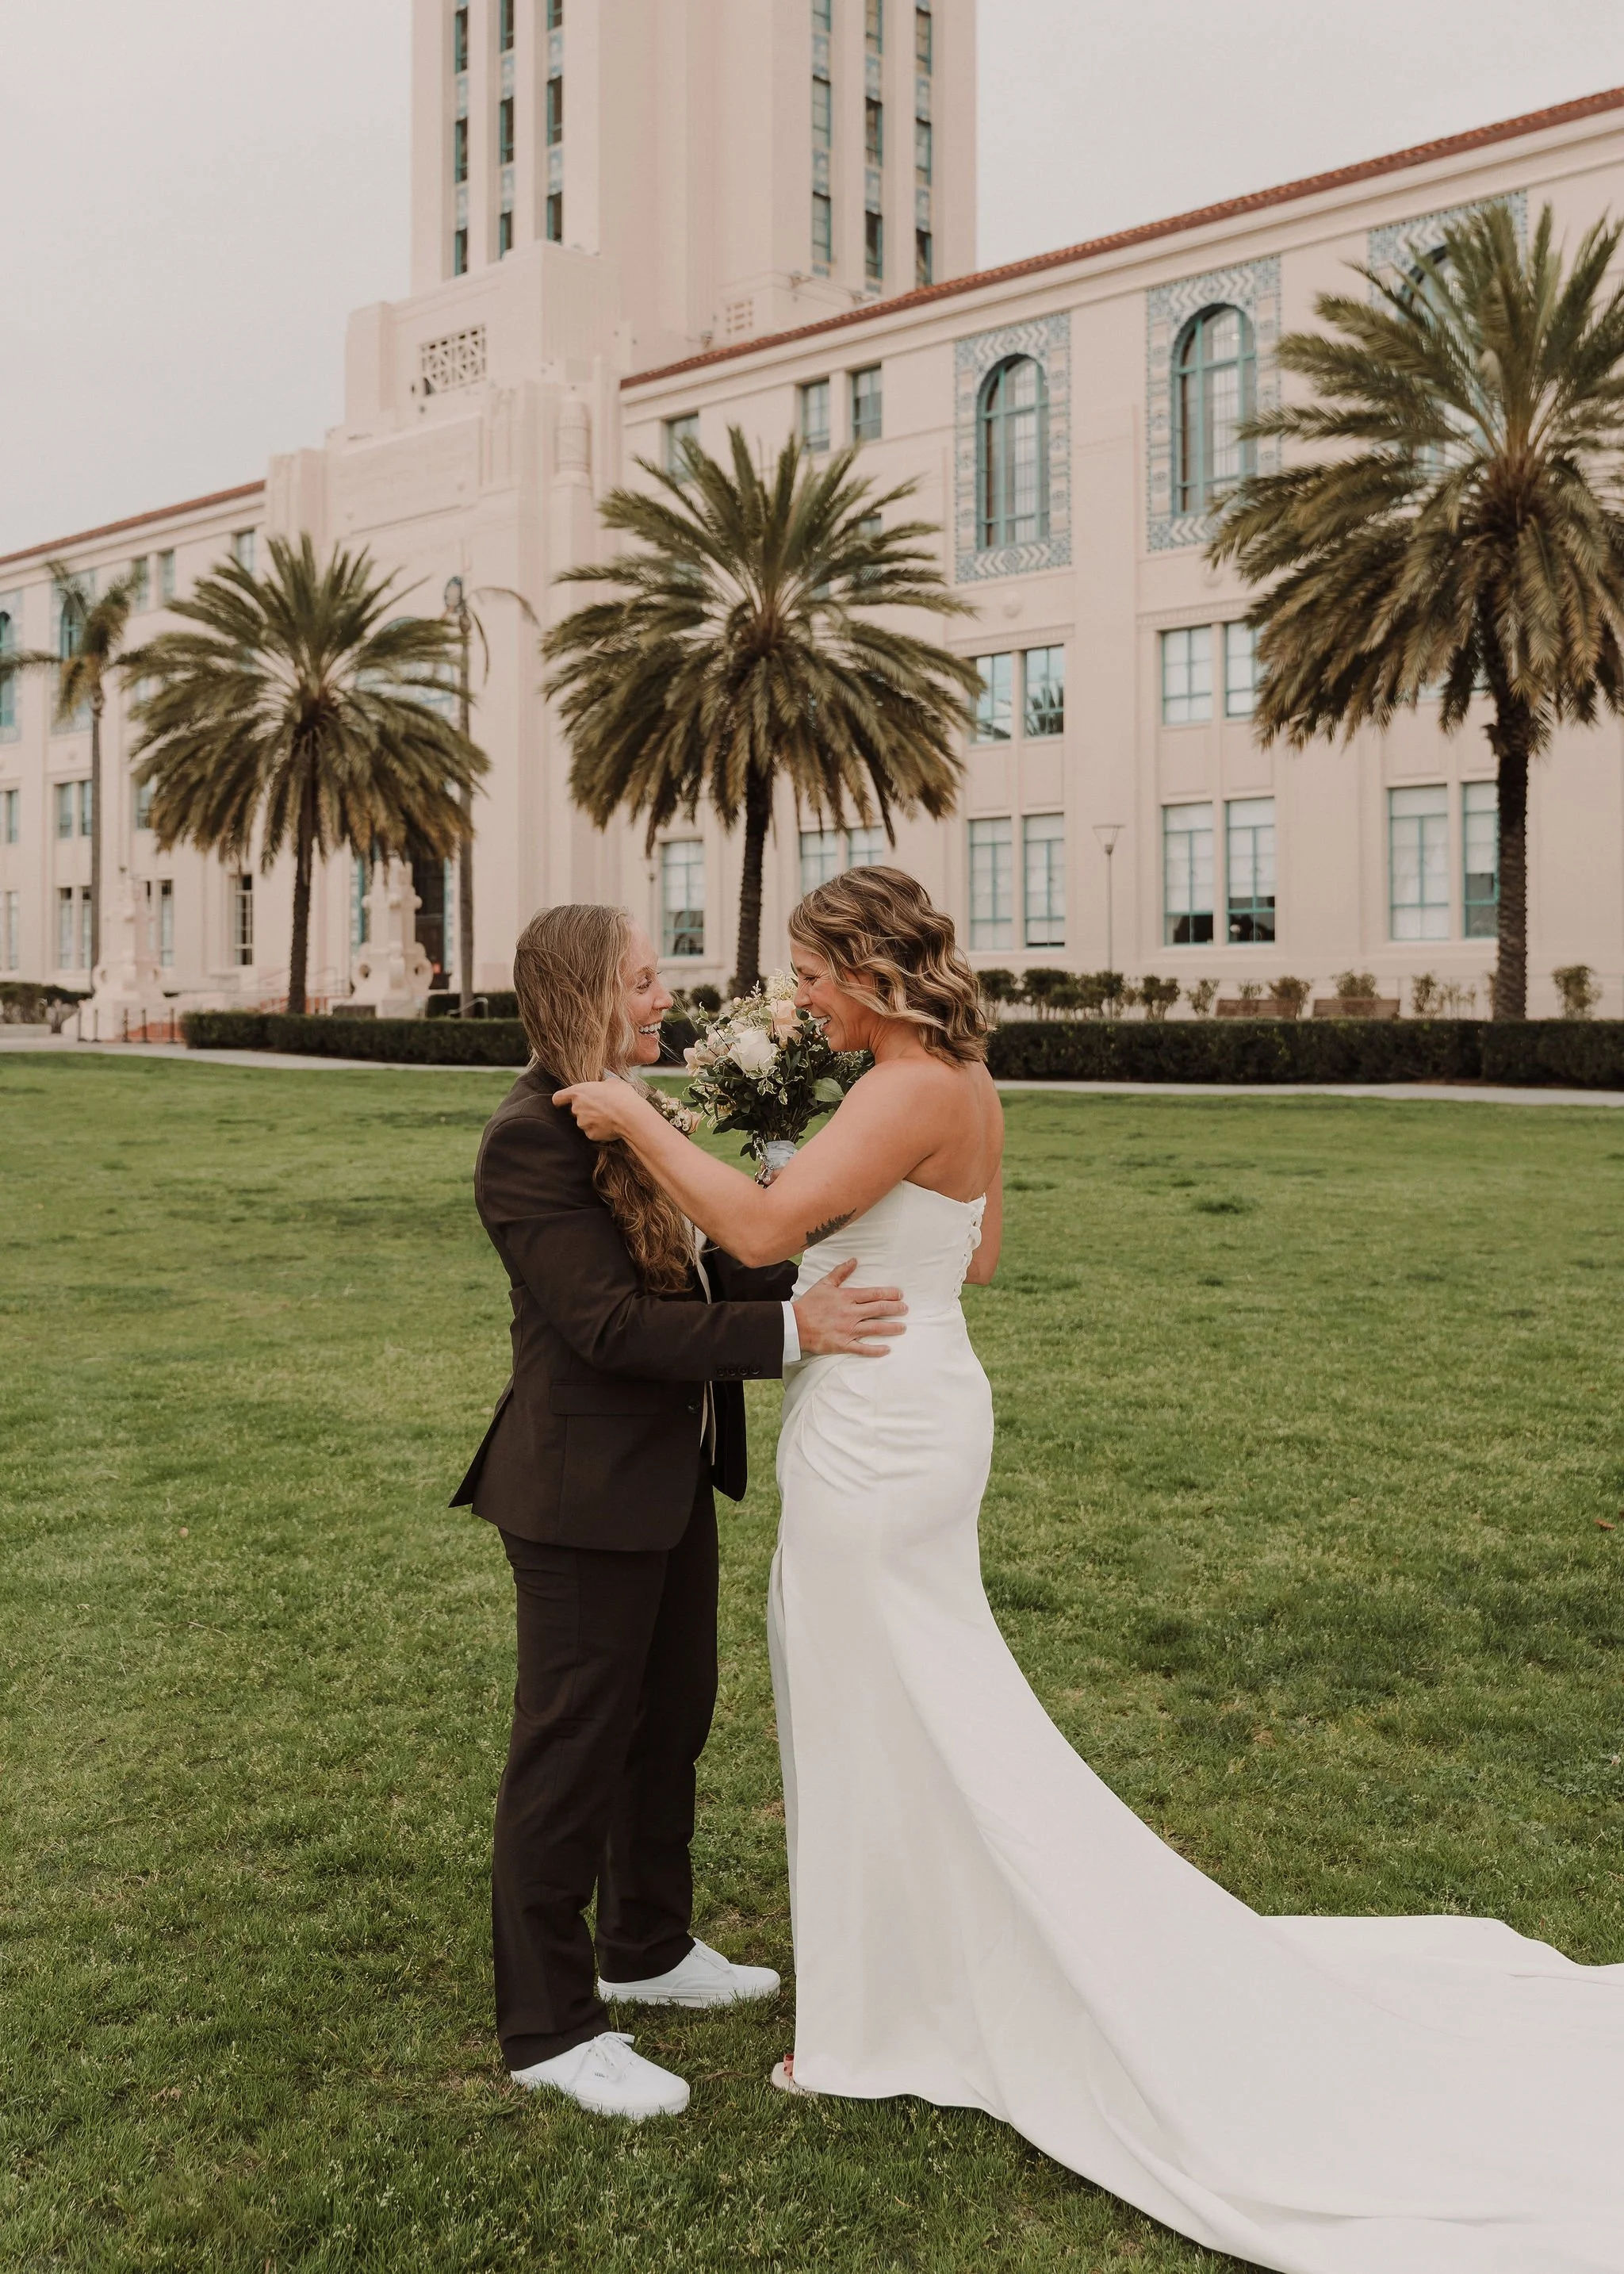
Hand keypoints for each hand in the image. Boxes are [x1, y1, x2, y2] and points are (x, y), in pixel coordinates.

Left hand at [552, 1079, 637, 1141]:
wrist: (629, 1115)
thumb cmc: (621, 1095)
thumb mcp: (611, 1081)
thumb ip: (601, 1085)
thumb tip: (603, 1085)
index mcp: (578, 1092)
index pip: (558, 1098)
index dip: (560, 1100)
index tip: (562, 1102)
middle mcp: (576, 1108)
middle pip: (575, 1110)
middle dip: (585, 1109)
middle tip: (601, 1107)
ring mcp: (582, 1123)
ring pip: (585, 1122)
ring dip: (593, 1120)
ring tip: (609, 1116)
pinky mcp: (591, 1135)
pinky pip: (593, 1132)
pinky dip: (600, 1130)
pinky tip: (611, 1125)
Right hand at [792, 1258, 906, 1357]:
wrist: (794, 1324)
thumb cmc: (809, 1304)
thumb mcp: (825, 1284)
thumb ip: (841, 1272)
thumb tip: (854, 1260)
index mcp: (847, 1297)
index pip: (874, 1294)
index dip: (889, 1294)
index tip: (900, 1294)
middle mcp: (850, 1313)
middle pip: (879, 1310)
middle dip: (895, 1309)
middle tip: (905, 1309)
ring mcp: (848, 1330)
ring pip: (875, 1328)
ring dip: (891, 1328)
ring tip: (903, 1327)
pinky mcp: (843, 1344)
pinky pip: (863, 1349)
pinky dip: (875, 1350)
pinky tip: (887, 1349)